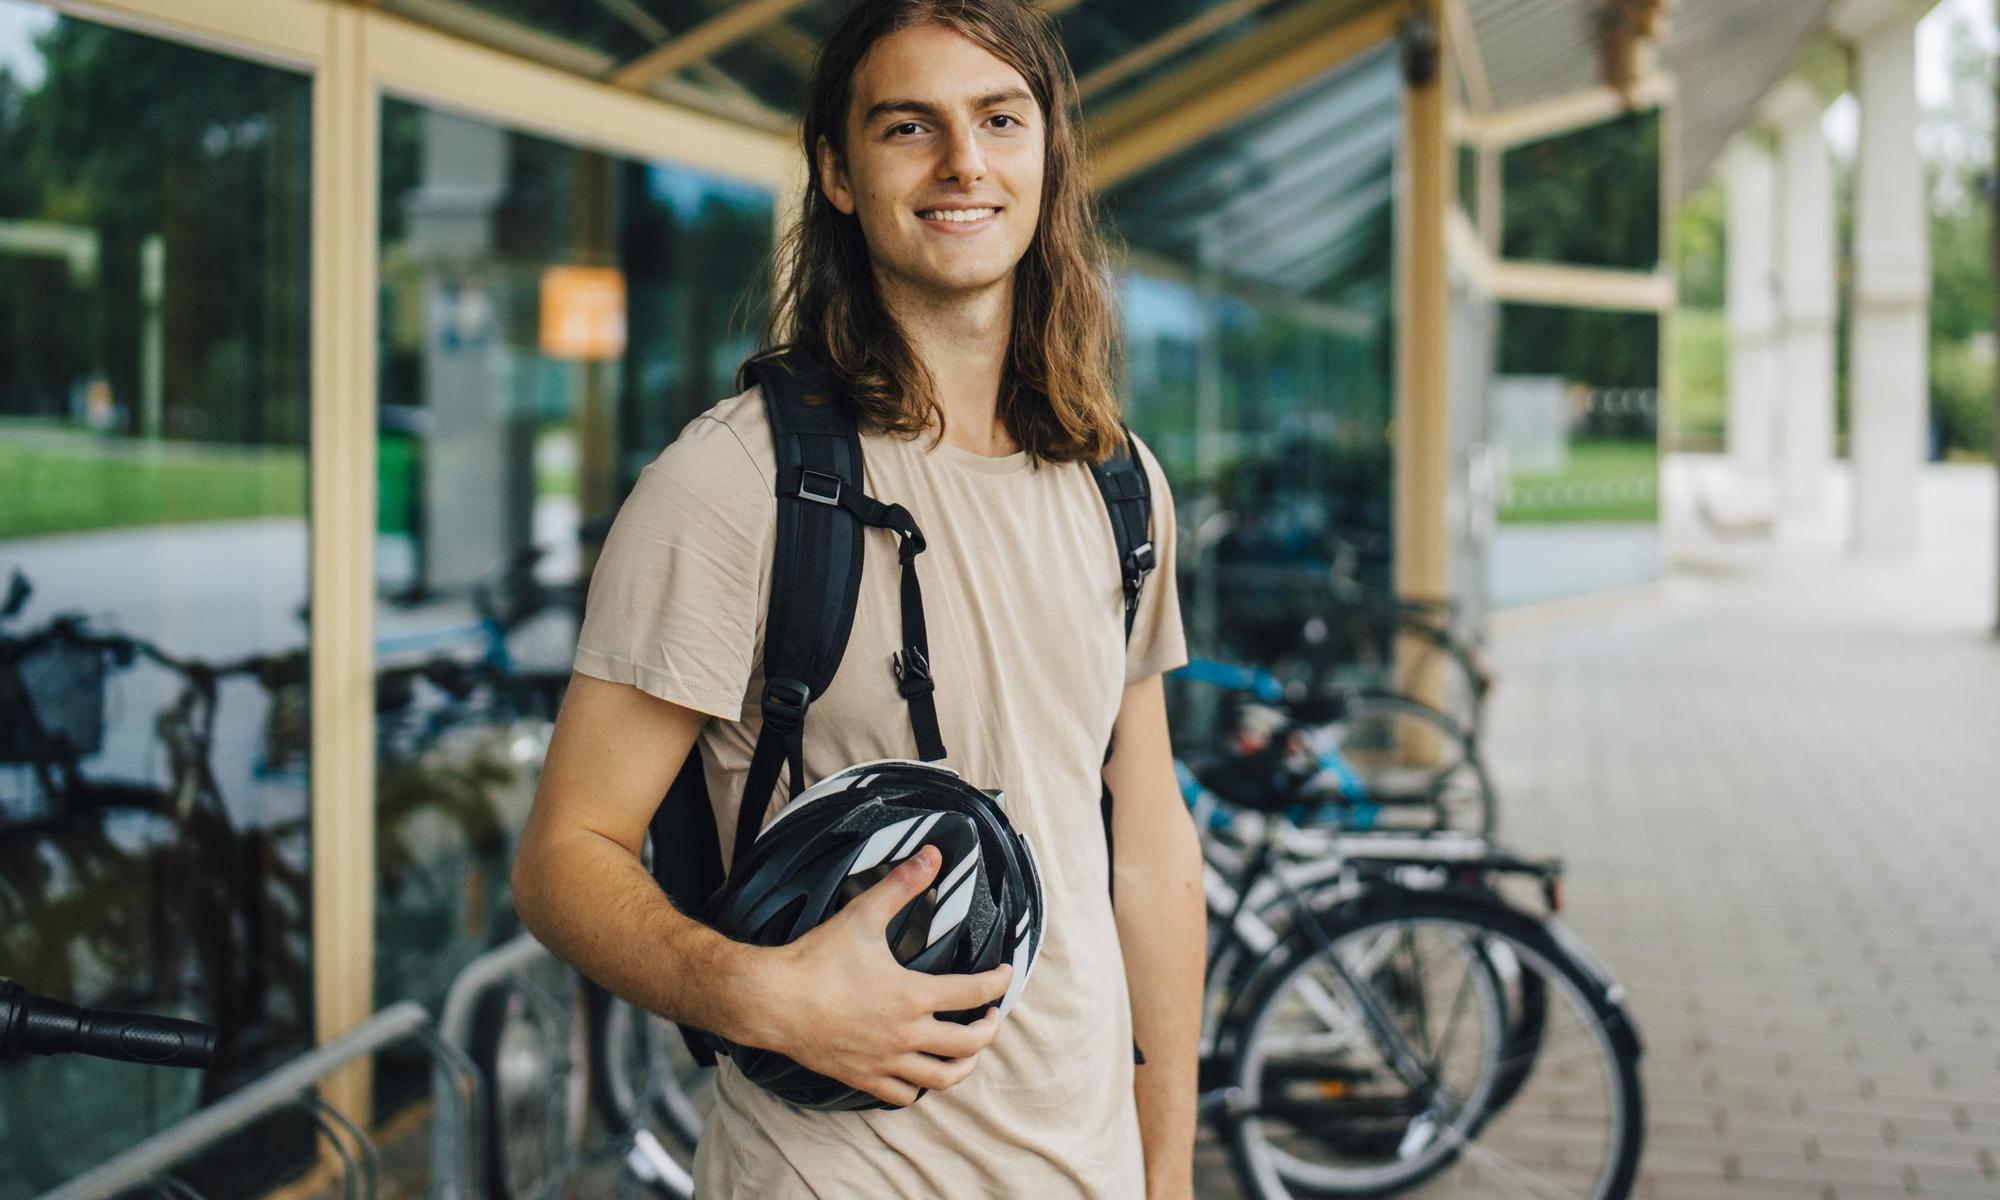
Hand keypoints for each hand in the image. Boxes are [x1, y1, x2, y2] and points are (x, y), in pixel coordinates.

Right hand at [748, 845, 1014, 1106]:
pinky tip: (921, 1073)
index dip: (998, 983)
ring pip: (941, 1078)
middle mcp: (905, 1035)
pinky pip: (902, 1095)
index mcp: (913, 996)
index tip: (1006, 974)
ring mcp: (885, 1061)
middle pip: (968, 1045)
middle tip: (992, 1016)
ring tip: (969, 1053)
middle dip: (989, 1030)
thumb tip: (932, 855)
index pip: (974, 993)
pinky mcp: (862, 1077)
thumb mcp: (863, 915)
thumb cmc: (817, 959)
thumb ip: (901, 885)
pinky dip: (919, 1087)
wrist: (772, 1001)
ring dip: (964, 1066)